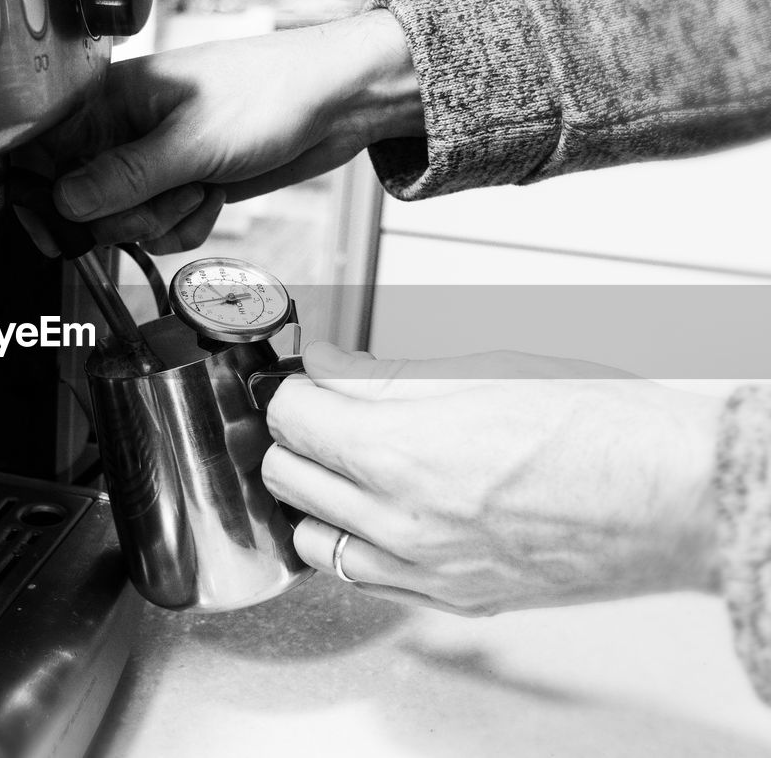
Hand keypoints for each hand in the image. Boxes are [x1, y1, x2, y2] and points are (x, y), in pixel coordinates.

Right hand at [31, 11, 421, 253]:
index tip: (63, 227)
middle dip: (128, 215)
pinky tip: (215, 196)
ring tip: (202, 186)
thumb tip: (64, 204)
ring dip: (165, 220)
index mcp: (109, 101)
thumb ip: (123, 179)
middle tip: (170, 191)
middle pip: (82, 203)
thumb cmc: (269, 95)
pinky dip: (188, 225)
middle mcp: (122, 131)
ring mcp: (152, 161)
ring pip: (123, 223)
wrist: (336, 103)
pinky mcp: (180, 184)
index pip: (45, 156)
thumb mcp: (191, 142)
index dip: (49, 197)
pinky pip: (160, 230)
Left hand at [262, 342, 722, 615]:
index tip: (302, 379)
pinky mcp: (451, 600)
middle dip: (295, 436)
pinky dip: (351, 546)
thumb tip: (325, 362)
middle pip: (288, 477)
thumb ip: (383, 373)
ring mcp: (424, 571)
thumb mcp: (480, 370)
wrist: (676, 499)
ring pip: (312, 540)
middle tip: (323, 412)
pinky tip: (376, 515)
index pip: (290, 418)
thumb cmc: (600, 428)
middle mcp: (400, 522)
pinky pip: (363, 581)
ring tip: (346, 465)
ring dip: (313, 497)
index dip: (290, 388)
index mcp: (400, 453)